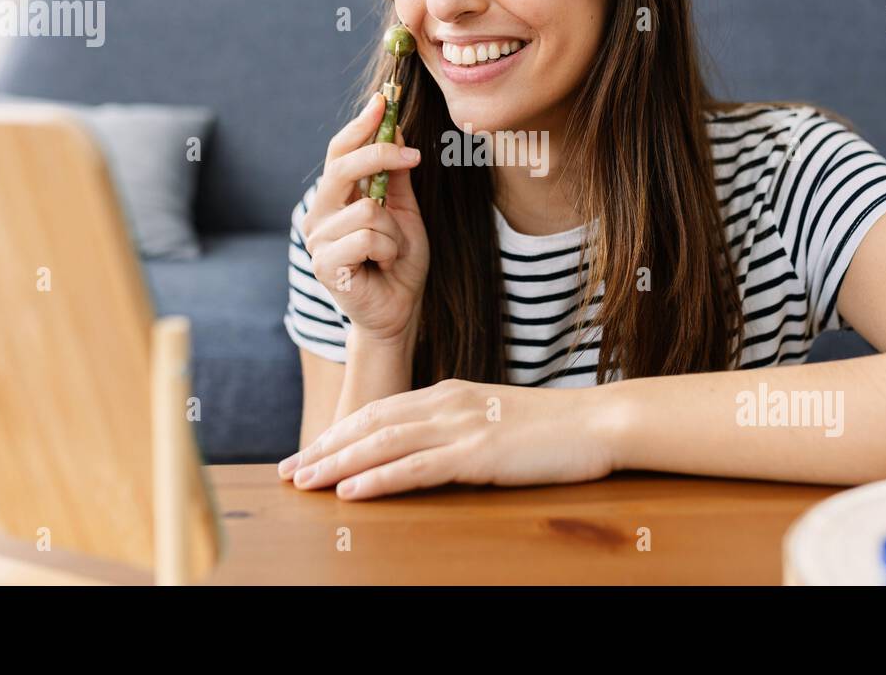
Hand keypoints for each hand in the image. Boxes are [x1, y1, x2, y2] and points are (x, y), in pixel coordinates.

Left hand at [276, 379, 621, 499]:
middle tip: (286, 470)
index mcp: (450, 392)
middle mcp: (447, 403)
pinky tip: (349, 493)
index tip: (307, 451)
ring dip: (337, 464)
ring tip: (303, 481)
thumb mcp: (495, 419)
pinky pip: (415, 468)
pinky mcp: (477, 454)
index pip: (380, 411)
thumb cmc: (553, 427)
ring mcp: (461, 427)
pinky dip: (377, 480)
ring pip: (383, 444)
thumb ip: (458, 426)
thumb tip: (426, 448)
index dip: (339, 432)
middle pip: (370, 425)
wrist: (599, 421)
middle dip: (324, 448)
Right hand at [301, 93, 429, 342]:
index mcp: (335, 198)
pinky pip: (367, 237)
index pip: (339, 152)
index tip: (382, 102)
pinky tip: (382, 265)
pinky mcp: (324, 264)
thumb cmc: (400, 262)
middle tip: (413, 155)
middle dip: (379, 155)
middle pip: (342, 167)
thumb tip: (396, 129)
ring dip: (394, 231)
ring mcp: (318, 239)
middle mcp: (320, 214)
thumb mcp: (405, 211)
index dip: (360, 125)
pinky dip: (387, 250)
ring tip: (391, 251)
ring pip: (367, 209)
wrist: (399, 310)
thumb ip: (395, 176)